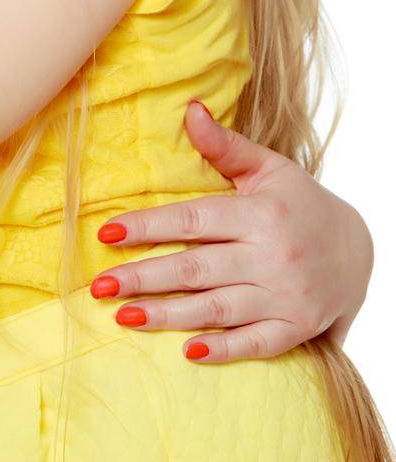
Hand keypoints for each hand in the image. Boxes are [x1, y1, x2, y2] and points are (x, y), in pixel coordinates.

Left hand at [90, 100, 373, 363]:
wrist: (361, 250)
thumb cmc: (301, 204)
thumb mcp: (269, 169)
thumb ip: (225, 146)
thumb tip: (189, 109)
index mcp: (259, 214)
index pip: (193, 220)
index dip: (148, 226)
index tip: (106, 234)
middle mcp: (271, 256)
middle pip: (196, 268)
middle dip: (144, 277)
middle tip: (99, 286)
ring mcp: (284, 296)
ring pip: (216, 308)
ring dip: (168, 315)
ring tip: (123, 316)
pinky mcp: (296, 327)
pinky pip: (257, 343)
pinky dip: (224, 349)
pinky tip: (188, 352)